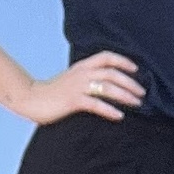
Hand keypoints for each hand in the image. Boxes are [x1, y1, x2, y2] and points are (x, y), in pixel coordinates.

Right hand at [11, 51, 143, 124]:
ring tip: (137, 103)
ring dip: (125, 95)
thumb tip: (108, 83)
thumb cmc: (53, 91)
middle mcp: (82, 73)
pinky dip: (109, 110)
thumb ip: (88, 77)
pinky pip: (95, 104)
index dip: (123, 60)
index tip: (136, 69)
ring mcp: (77, 86)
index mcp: (82, 66)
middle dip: (130, 82)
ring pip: (107, 87)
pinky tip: (119, 115)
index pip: (107, 57)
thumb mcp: (72, 78)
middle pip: (112, 73)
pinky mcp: (72, 101)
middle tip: (142, 92)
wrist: (30, 99)